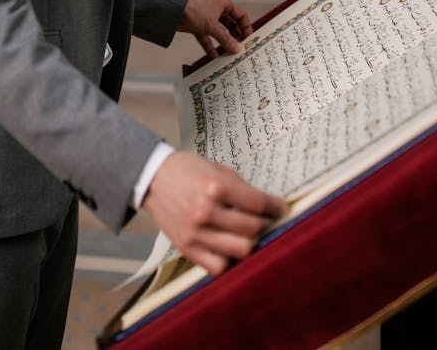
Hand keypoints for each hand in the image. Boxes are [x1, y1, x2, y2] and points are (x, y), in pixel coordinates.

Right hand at [143, 152, 286, 276]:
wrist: (154, 178)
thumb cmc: (187, 171)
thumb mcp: (217, 170)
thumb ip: (241, 188)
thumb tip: (267, 205)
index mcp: (215, 186)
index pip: (258, 203)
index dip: (276, 207)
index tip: (282, 209)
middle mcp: (206, 211)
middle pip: (253, 228)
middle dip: (266, 224)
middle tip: (267, 220)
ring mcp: (196, 232)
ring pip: (241, 250)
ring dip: (251, 242)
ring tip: (250, 234)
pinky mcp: (187, 248)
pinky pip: (218, 266)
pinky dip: (229, 260)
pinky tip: (230, 247)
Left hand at [178, 0, 252, 57]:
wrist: (172, 11)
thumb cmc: (194, 11)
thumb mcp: (212, 26)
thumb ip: (226, 38)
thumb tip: (237, 49)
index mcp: (223, 3)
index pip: (241, 15)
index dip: (246, 27)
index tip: (249, 40)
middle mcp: (217, 10)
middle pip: (231, 25)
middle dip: (235, 37)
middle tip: (240, 49)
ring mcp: (207, 18)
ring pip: (220, 32)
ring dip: (224, 43)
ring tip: (230, 54)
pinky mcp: (198, 26)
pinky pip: (207, 38)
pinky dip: (211, 47)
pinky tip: (215, 57)